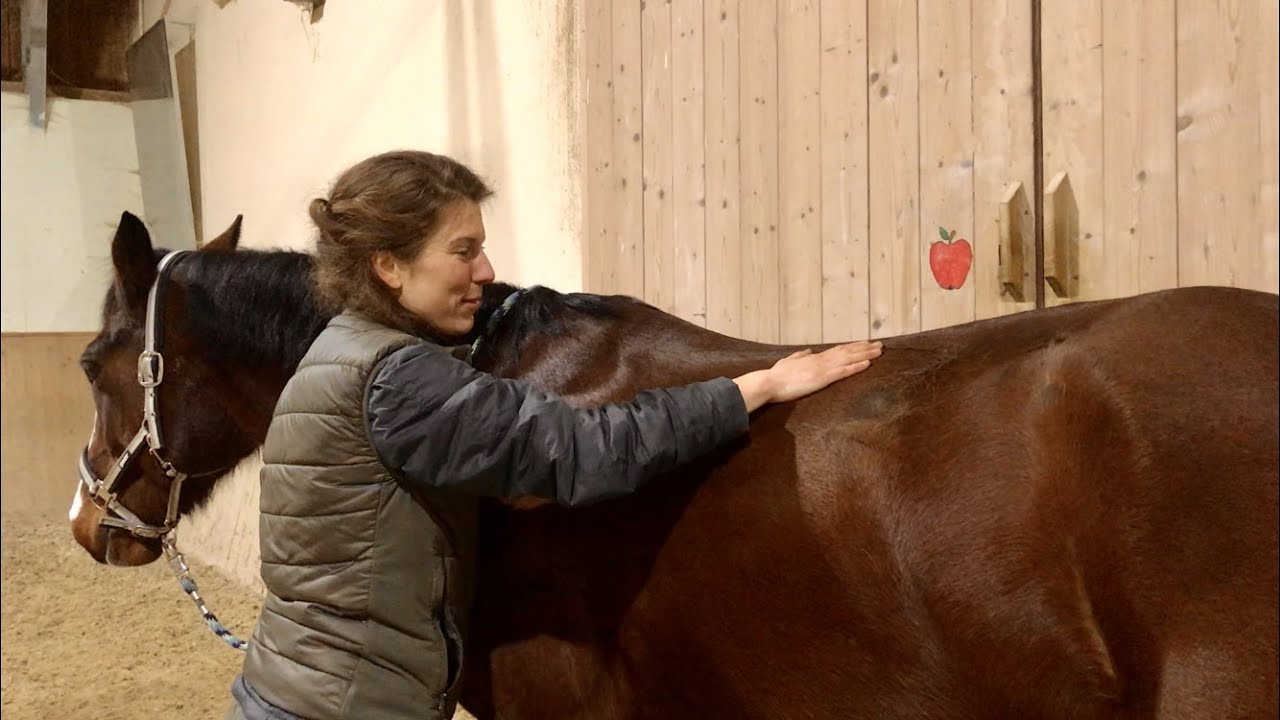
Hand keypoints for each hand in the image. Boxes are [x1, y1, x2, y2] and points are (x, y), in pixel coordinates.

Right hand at [733, 341, 882, 411]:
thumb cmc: (776, 376)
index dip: (852, 347)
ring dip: (865, 354)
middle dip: (864, 348)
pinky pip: (843, 371)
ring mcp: (822, 368)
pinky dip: (856, 366)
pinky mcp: (822, 378)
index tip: (864, 343)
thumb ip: (799, 356)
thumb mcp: (788, 363)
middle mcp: (821, 360)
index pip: (837, 350)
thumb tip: (808, 351)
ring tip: (879, 351)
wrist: (769, 383)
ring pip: (848, 359)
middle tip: (880, 344)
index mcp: (813, 358)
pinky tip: (868, 364)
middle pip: (847, 352)